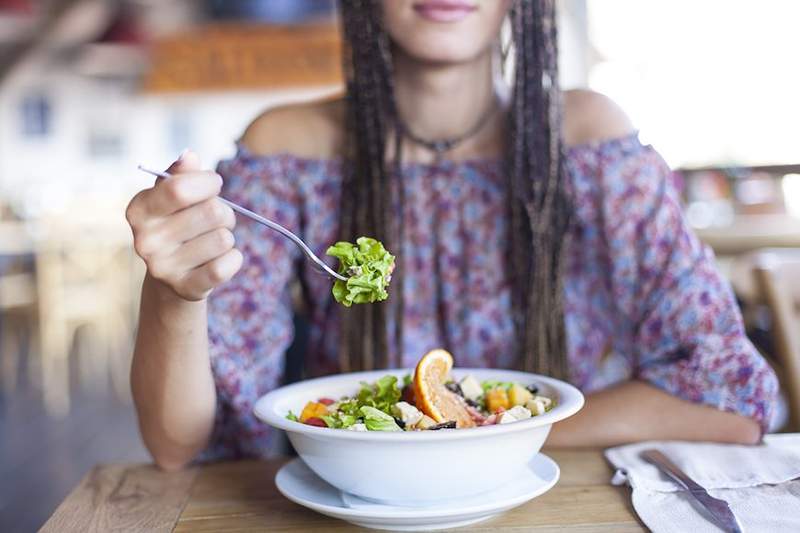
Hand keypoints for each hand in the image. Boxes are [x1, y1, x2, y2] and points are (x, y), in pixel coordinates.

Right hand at [125, 150, 242, 300]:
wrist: (174, 277)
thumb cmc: (178, 224)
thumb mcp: (173, 196)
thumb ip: (181, 174)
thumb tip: (189, 156)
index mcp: (138, 211)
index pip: (179, 188)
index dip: (208, 182)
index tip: (214, 184)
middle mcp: (145, 241)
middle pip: (212, 213)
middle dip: (224, 212)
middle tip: (216, 219)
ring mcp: (163, 268)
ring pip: (224, 239)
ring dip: (227, 236)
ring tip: (212, 241)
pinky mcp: (186, 288)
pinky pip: (228, 264)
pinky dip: (234, 258)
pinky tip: (221, 259)